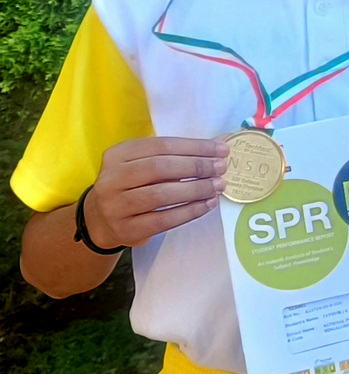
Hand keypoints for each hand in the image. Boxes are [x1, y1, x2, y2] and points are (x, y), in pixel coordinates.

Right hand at [85, 137, 229, 247]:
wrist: (101, 220)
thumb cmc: (132, 186)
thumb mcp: (145, 164)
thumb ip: (178, 155)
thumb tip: (219, 144)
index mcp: (118, 154)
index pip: (161, 145)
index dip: (194, 147)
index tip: (221, 149)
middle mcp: (111, 178)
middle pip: (160, 168)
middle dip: (196, 166)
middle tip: (221, 168)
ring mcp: (115, 206)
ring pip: (161, 194)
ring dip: (195, 189)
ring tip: (217, 186)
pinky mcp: (126, 229)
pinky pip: (163, 220)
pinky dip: (189, 211)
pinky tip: (207, 204)